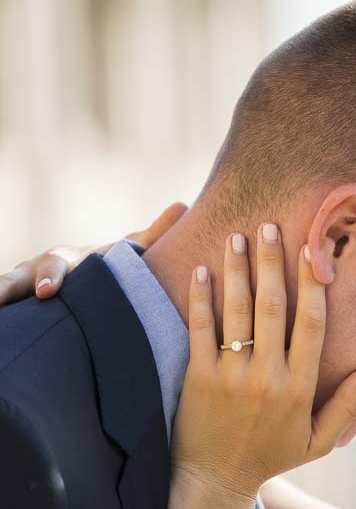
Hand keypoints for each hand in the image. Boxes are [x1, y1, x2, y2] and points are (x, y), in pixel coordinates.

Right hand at [0, 201, 186, 304]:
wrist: (79, 278)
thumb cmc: (106, 267)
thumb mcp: (126, 251)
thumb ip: (154, 233)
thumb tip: (183, 204)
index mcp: (66, 260)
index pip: (52, 266)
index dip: (51, 277)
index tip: (51, 291)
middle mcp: (39, 270)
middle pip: (21, 278)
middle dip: (17, 288)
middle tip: (31, 302)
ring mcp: (24, 286)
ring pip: (7, 287)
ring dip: (1, 293)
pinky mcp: (19, 304)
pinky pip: (5, 304)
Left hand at [174, 222, 355, 498]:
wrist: (214, 482)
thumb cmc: (271, 457)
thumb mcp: (318, 441)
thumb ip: (347, 404)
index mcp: (300, 387)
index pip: (312, 324)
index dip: (314, 284)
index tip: (314, 251)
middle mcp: (268, 377)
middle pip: (274, 308)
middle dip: (272, 263)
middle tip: (269, 226)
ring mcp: (231, 376)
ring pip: (237, 313)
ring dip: (237, 271)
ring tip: (236, 236)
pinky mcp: (198, 379)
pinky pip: (201, 331)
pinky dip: (201, 299)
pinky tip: (202, 271)